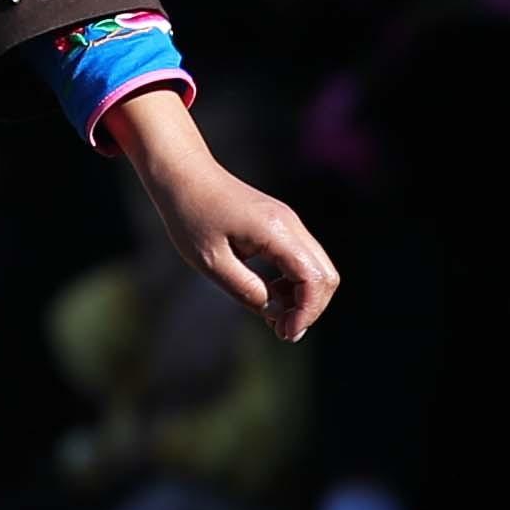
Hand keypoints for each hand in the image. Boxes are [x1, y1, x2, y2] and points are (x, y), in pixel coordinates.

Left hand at [101, 86, 337, 340]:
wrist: (183, 175)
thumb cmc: (190, 215)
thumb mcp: (210, 261)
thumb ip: (244, 289)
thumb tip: (272, 311)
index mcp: (275, 231)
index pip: (313, 278)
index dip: (306, 312)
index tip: (284, 334)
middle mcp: (290, 224)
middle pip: (326, 275)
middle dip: (310, 309)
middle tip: (282, 331)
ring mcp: (289, 223)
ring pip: (317, 268)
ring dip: (302, 298)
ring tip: (272, 316)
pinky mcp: (281, 225)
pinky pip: (302, 260)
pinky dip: (293, 283)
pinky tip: (269, 294)